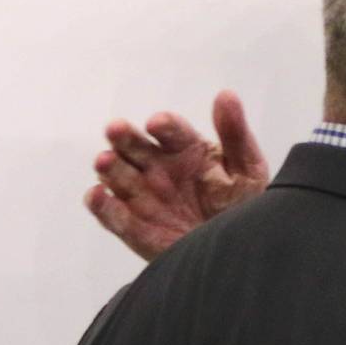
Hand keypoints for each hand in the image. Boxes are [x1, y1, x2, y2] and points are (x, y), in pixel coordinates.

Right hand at [86, 90, 270, 260]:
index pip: (171, 131)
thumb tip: (227, 95)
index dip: (164, 126)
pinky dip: (101, 205)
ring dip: (110, 167)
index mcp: (186, 149)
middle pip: (135, 147)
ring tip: (106, 161)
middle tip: (116, 130)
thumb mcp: (247, 169)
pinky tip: (98, 195)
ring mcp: (143, 195)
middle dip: (124, 137)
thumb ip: (235, 134)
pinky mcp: (133, 226)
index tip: (158, 124)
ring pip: (118, 175)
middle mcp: (159, 168)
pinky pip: (112, 215)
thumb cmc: (243, 205)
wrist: (237, 249)